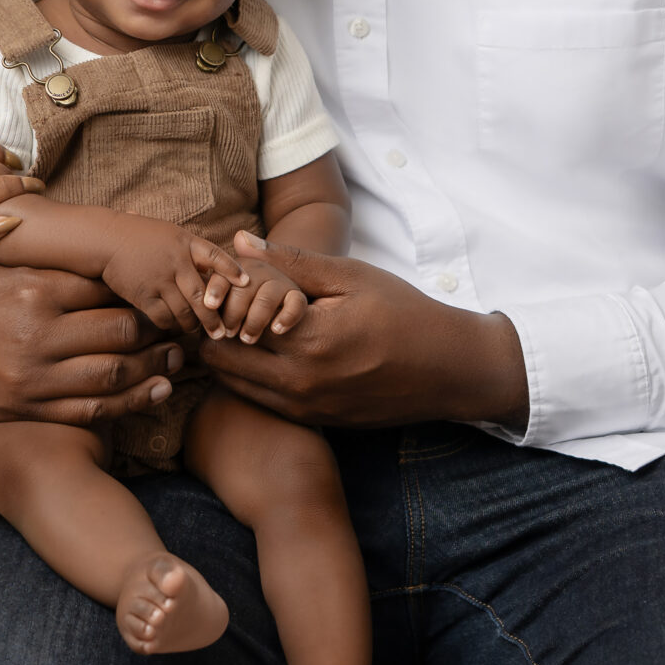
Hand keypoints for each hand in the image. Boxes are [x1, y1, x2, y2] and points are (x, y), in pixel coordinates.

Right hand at [0, 261, 186, 427]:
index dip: (142, 290)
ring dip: (154, 366)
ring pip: (113, 372)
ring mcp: (34, 374)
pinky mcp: (27, 407)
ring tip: (178, 359)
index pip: (107, 288)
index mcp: (33, 288)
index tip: (164, 290)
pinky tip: (155, 391)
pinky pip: (90, 408)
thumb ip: (44, 264)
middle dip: (158, 329)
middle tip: (184, 326)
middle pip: (120, 329)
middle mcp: (38, 332)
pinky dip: (129, 402)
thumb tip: (95, 256)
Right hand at [101, 218, 228, 336]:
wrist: (105, 239)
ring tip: (197, 330)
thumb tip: (219, 267)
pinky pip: (163, 317)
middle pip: (202, 295)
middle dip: (214, 318)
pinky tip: (173, 325)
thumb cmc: (140, 236)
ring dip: (192, 325)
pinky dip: (170, 324)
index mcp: (184, 242)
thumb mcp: (170, 234)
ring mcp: (159, 279)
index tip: (246, 283)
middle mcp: (175, 261)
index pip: (215, 256)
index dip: (232, 270)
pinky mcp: (142, 294)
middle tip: (222, 332)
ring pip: (184, 311)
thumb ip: (192, 251)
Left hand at [196, 234, 530, 428]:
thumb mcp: (350, 276)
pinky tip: (268, 352)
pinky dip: (251, 378)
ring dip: (229, 357)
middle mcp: (300, 382)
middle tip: (228, 306)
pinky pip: (261, 402)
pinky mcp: (315, 422)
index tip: (228, 282)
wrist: (449, 370)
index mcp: (308, 340)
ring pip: (233, 385)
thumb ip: (290, 261)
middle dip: (215, 330)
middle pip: (220, 359)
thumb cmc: (403, 313)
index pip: (231, 319)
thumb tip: (240, 241)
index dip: (223, 297)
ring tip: (244, 327)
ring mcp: (306, 408)